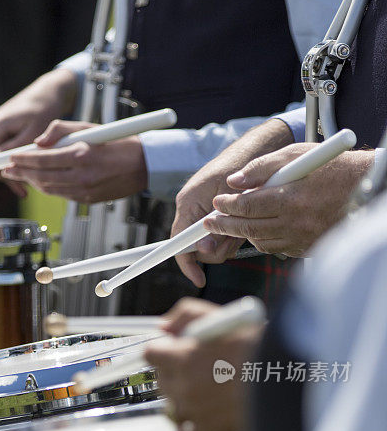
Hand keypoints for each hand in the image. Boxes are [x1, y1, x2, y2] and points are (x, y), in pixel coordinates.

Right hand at [0, 68, 76, 196]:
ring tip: (30, 184)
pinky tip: (26, 176)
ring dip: (12, 171)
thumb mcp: (34, 130)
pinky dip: (13, 164)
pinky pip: (1, 155)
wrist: (45, 93)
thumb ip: (18, 148)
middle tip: (28, 188)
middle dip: (9, 176)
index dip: (2, 176)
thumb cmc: (42, 109)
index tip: (19, 186)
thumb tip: (5, 164)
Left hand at [3, 120, 147, 202]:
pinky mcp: (87, 200)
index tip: (11, 157)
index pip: (43, 159)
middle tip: (8, 168)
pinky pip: (61, 194)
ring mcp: (85, 191)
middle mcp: (82, 176)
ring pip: (49, 189)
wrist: (143, 165)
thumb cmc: (118, 143)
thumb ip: (60, 131)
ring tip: (20, 174)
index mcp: (82, 155)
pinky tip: (40, 181)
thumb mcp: (88, 127)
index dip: (23, 159)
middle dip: (22, 173)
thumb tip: (39, 141)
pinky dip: (48, 188)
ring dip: (32, 182)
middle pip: (42, 177)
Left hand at [146, 299, 261, 430]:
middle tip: (202, 371)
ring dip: (185, 401)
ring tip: (211, 393)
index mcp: (183, 355)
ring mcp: (192, 410)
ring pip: (172, 406)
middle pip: (162, 380)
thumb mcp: (222, 317)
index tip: (175, 352)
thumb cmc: (259, 346)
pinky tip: (204, 421)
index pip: (152, 354)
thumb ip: (186, 315)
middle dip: (177, 374)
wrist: (288, 378)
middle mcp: (183, 384)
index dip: (163, 351)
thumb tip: (164, 327)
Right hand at [172, 118, 294, 287]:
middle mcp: (192, 211)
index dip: (187, 263)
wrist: (252, 151)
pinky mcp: (216, 216)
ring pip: (213, 244)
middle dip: (218, 248)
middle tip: (236, 237)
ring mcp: (203, 214)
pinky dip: (234, 234)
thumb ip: (216, 224)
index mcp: (188, 204)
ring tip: (243, 225)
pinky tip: (244, 223)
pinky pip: (221, 236)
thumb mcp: (227, 196)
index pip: (178, 242)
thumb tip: (206, 249)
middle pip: (198, 247)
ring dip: (229, 240)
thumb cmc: (237, 166)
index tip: (199, 279)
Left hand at [205, 145, 373, 255]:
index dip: (227, 205)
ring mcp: (301, 238)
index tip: (217, 202)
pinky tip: (257, 230)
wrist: (363, 187)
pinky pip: (276, 248)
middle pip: (249, 228)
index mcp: (291, 197)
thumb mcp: (295, 155)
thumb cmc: (329, 167)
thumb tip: (234, 181)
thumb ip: (261, 168)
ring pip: (260, 241)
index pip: (248, 206)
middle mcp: (295, 221)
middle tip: (210, 221)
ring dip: (242, 233)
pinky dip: (262, 240)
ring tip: (231, 223)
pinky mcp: (306, 247)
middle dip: (225, 225)